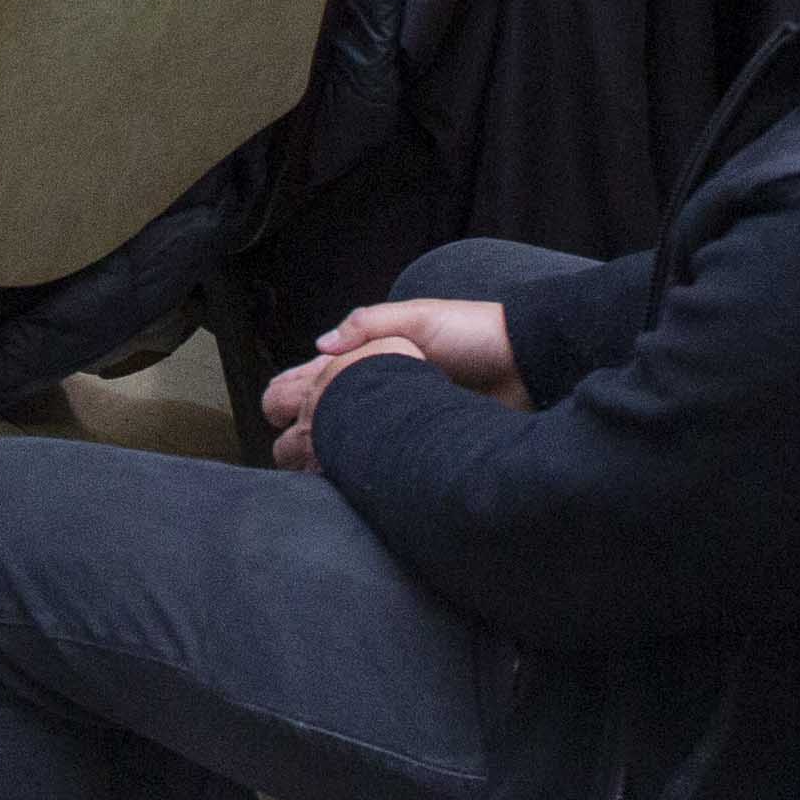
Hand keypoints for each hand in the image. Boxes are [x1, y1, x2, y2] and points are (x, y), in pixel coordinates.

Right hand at [259, 298, 524, 462]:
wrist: (528, 366)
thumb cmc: (475, 333)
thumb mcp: (421, 316)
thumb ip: (370, 325)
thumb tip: (319, 346)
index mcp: (376, 354)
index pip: (320, 376)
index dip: (292, 392)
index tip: (270, 411)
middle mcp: (381, 390)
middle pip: (327, 413)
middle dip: (299, 429)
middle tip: (279, 451)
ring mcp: (398, 419)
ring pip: (349, 440)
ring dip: (325, 453)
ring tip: (299, 473)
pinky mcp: (420, 444)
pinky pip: (380, 459)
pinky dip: (357, 468)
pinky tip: (340, 482)